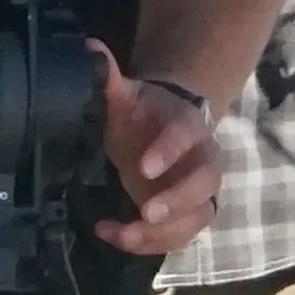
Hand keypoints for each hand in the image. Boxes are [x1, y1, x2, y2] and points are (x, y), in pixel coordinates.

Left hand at [88, 41, 221, 256]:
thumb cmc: (144, 115)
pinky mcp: (186, 216)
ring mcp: (198, 193)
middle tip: (147, 213)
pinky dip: (147, 243)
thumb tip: (89, 51)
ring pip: (195, 218)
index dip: (170, 151)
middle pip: (206, 184)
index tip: (142, 168)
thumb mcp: (126, 98)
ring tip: (123, 234)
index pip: (188, 135)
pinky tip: (112, 234)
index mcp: (189, 124)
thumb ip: (109, 80)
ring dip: (161, 233)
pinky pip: (177, 237)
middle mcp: (203, 160)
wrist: (161, 131)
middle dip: (178, 201)